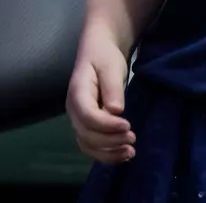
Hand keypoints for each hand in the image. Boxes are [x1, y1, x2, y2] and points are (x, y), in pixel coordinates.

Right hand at [67, 35, 136, 163]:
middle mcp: (73, 110)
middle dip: (110, 141)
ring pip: (87, 145)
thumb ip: (112, 88)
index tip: (128, 125)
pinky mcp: (86, 126)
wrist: (98, 52)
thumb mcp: (111, 66)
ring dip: (108, 153)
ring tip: (130, 152)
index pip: (88, 116)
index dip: (107, 125)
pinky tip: (122, 155)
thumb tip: (116, 111)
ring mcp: (78, 120)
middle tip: (133, 138)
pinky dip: (106, 154)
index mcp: (77, 93)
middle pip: (87, 134)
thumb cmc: (105, 56)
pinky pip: (91, 146)